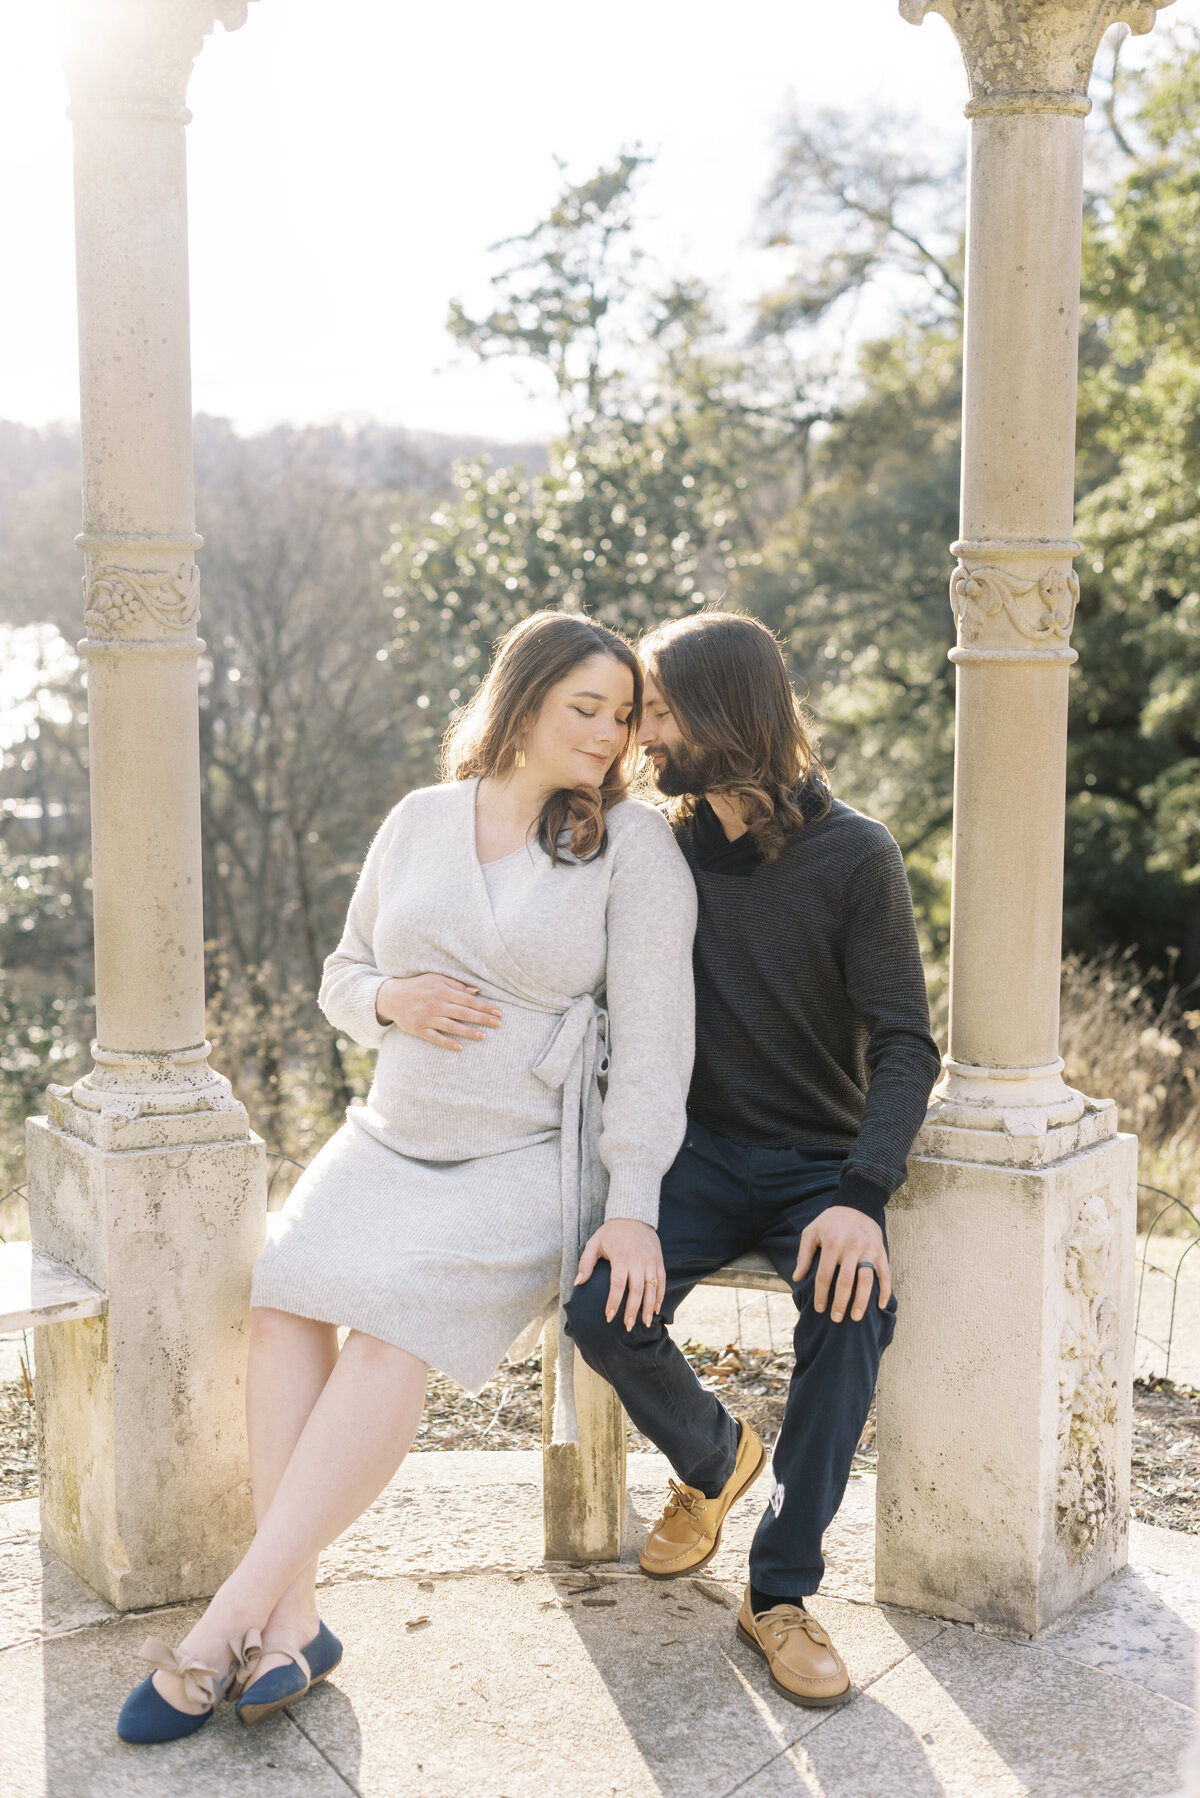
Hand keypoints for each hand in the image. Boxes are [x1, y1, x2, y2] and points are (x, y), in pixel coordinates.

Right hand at [374, 974, 501, 1050]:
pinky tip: (459, 1047)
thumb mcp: (436, 978)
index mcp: (442, 990)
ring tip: (484, 1036)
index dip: (484, 1006)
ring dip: (468, 1031)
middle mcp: (436, 1004)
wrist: (391, 996)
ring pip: (452, 1026)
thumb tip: (476, 991)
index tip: (498, 1012)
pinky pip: (435, 1037)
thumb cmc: (418, 986)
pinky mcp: (419, 1029)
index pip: (468, 999)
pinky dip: (447, 1042)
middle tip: (498, 1024)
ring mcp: (427, 1018)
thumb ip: (456, 984)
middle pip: (463, 1012)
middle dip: (482, 1018)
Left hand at [574, 1219, 665, 1329]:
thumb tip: (578, 1283)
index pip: (617, 1285)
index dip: (614, 1302)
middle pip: (637, 1290)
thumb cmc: (611, 1231)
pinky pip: (662, 1281)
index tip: (609, 1317)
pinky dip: (660, 1296)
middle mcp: (638, 1261)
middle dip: (633, 1310)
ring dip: (649, 1307)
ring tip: (645, 1323)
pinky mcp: (659, 1260)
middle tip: (628, 1326)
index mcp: (621, 1257)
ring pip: (652, 1288)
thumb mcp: (594, 1242)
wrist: (634, 1215)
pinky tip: (656, 1309)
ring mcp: (650, 1261)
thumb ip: (586, 1263)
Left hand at [793, 1205, 891, 1323]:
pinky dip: (885, 1291)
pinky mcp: (881, 1251)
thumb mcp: (811, 1231)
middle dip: (840, 1303)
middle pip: (846, 1281)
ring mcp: (868, 1250)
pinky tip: (880, 1306)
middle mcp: (851, 1247)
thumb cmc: (830, 1221)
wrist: (857, 1204)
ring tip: (856, 1317)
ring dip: (861, 1301)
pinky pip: (885, 1274)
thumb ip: (804, 1254)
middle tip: (836, 1319)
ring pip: (866, 1280)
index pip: (825, 1275)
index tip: (819, 1309)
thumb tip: (796, 1278)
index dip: (822, 1295)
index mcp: (832, 1243)